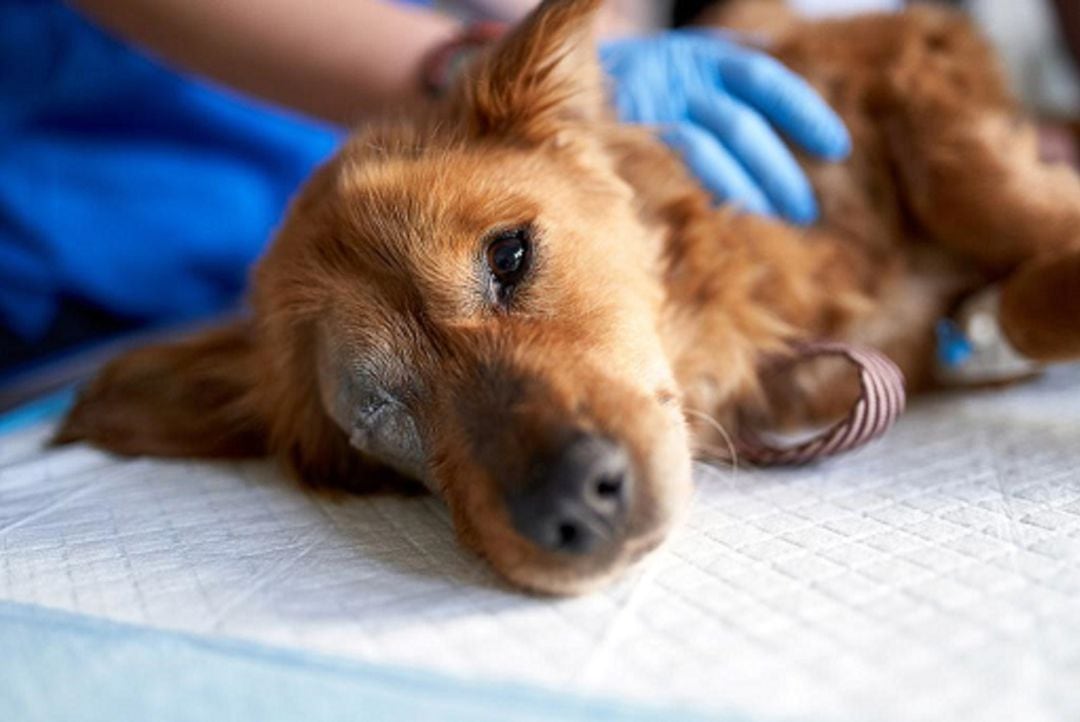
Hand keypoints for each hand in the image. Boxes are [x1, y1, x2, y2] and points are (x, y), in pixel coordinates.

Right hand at [600, 32, 850, 224]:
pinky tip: (721, 220)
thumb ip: (708, 115)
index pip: (760, 78)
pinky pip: (668, 164)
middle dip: (776, 170)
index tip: (836, 148)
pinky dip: (698, 190)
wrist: (526, 101)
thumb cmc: (606, 105)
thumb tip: (768, 153)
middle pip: (738, 124)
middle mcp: (669, 72)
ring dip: (744, 188)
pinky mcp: (616, 130)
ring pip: (705, 147)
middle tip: (804, 213)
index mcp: (691, 56)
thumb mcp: (665, 94)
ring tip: (772, 224)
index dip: (802, 110)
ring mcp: (639, 103)